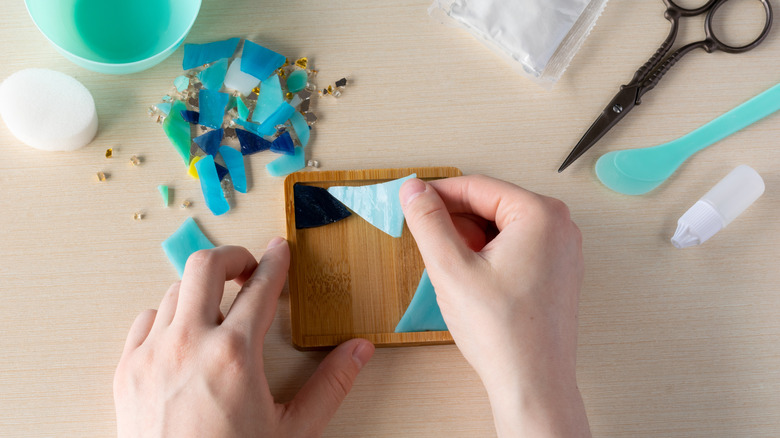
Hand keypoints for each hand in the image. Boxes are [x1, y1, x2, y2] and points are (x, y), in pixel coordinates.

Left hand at [113, 240, 374, 436]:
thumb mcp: (294, 430)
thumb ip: (330, 385)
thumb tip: (359, 350)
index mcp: (234, 354)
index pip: (260, 288)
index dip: (275, 262)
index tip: (280, 251)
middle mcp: (188, 343)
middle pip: (204, 267)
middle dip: (231, 256)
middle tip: (248, 267)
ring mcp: (152, 355)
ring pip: (173, 291)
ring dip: (200, 290)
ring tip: (219, 304)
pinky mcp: (127, 371)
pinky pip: (144, 321)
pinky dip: (167, 316)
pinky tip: (183, 332)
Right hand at [400, 175, 588, 437]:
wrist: (532, 383)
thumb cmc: (503, 332)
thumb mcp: (450, 268)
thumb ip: (428, 221)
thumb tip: (414, 190)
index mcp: (540, 214)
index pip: (476, 186)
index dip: (436, 193)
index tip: (409, 201)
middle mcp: (559, 226)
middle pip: (490, 205)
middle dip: (454, 220)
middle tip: (425, 240)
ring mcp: (561, 250)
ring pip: (500, 228)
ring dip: (468, 240)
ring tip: (450, 269)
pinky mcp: (556, 272)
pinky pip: (514, 247)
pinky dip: (487, 255)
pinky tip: (471, 280)